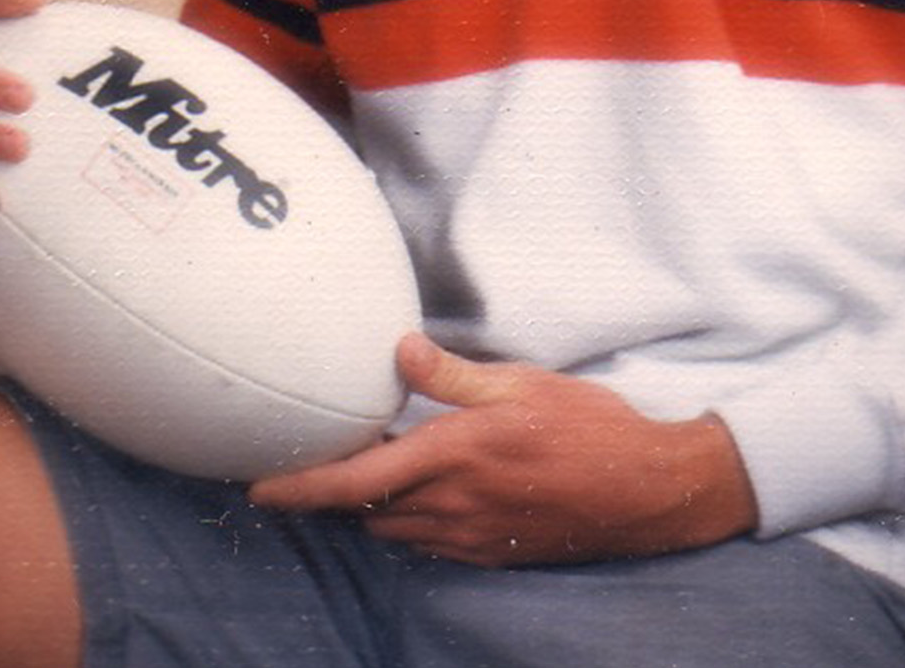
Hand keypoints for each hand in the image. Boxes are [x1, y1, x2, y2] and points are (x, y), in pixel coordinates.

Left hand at [250, 334, 760, 566]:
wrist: (645, 490)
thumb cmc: (591, 428)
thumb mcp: (525, 384)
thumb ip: (454, 374)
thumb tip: (397, 352)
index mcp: (453, 454)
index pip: (354, 482)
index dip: (299, 488)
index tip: (258, 488)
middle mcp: (451, 503)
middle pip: (364, 511)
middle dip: (337, 492)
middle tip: (328, 460)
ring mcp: (469, 535)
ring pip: (393, 530)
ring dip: (376, 507)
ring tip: (384, 473)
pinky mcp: (489, 552)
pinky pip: (430, 543)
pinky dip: (415, 522)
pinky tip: (433, 495)